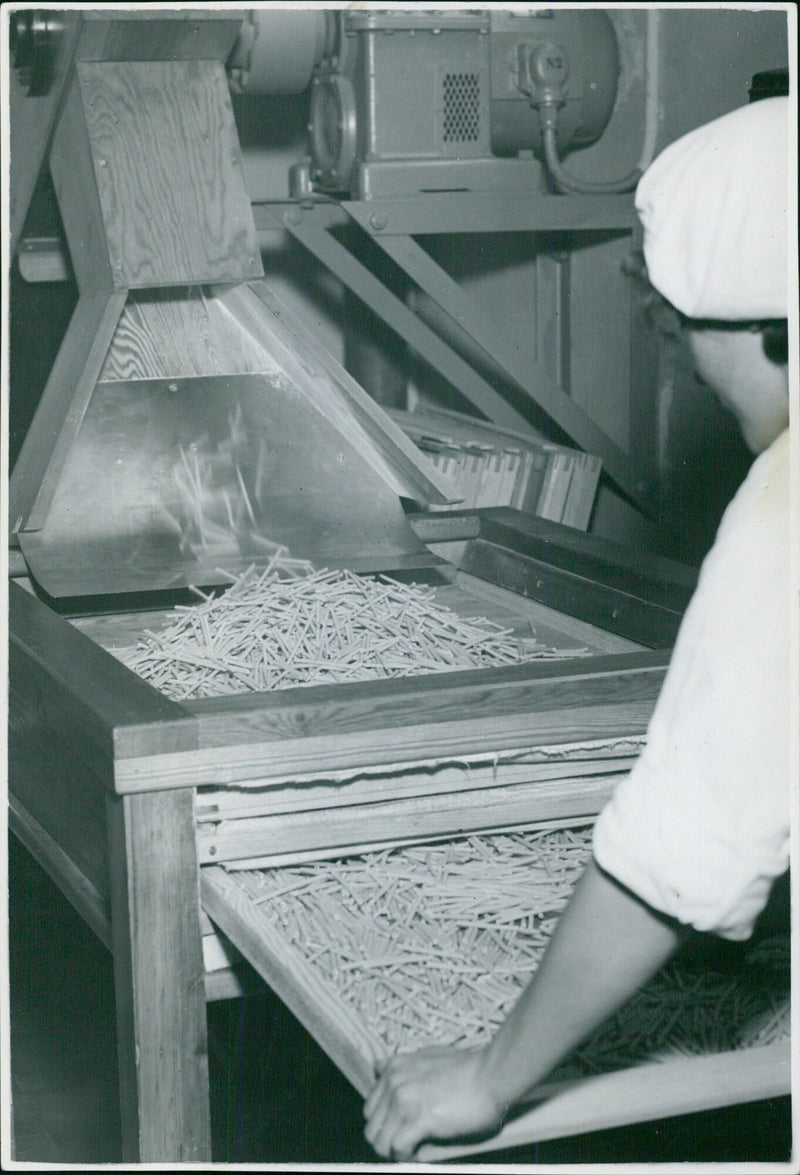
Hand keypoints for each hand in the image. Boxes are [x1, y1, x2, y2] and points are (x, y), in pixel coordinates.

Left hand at [363, 1045, 504, 1159]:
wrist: (491, 1075)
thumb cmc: (467, 1068)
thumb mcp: (428, 1056)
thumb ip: (403, 1065)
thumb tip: (380, 1066)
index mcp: (394, 1068)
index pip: (370, 1106)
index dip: (384, 1123)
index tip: (399, 1130)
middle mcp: (394, 1082)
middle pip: (371, 1126)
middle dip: (387, 1139)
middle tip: (407, 1144)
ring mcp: (404, 1100)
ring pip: (378, 1140)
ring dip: (393, 1151)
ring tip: (411, 1152)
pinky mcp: (418, 1118)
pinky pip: (396, 1148)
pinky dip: (406, 1157)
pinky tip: (419, 1155)